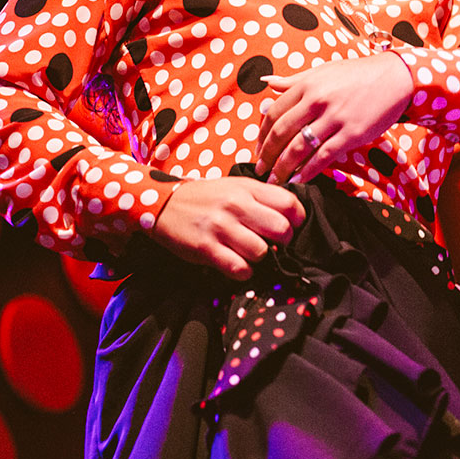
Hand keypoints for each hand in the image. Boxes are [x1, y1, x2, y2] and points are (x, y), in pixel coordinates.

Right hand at [145, 177, 306, 279]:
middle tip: (273, 244)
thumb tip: (292, 215)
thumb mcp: (235, 186)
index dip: (296, 219)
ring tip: (250, 254)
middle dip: (282, 242)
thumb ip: (262, 197)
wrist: (163, 203)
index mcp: (247, 188)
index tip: (290, 226)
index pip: (290, 203)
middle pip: (282, 230)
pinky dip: (243, 272)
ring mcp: (220, 227)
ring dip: (260, 258)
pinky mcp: (206, 248)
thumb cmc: (206, 197)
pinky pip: (239, 269)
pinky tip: (236, 264)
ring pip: (261, 252)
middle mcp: (236, 205)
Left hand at [255, 53, 414, 184]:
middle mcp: (317, 101)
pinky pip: (323, 157)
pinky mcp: (352, 134)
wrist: (394, 77)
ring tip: (275, 181)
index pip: (274, 113)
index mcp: (307, 85)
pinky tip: (299, 180)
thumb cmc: (356, 74)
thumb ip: (292, 80)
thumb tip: (266, 83)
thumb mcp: (322, 71)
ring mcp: (334, 118)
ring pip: (299, 148)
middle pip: (282, 133)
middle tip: (259, 170)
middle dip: (266, 155)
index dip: (261, 135)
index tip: (257, 149)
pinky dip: (308, 171)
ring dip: (283, 168)